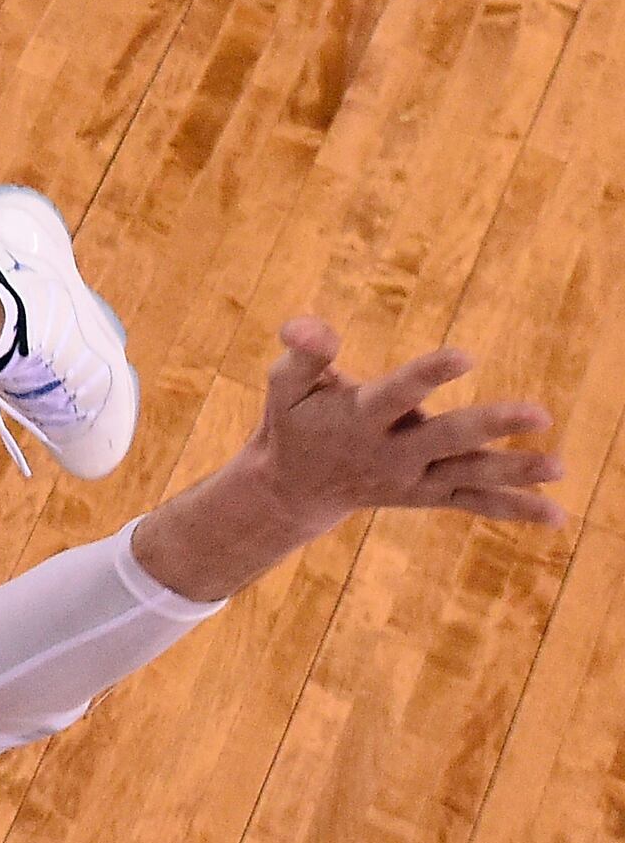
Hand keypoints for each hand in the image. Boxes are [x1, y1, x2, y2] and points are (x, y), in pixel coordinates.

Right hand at [235, 319, 563, 529]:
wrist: (292, 490)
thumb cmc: (293, 421)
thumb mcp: (283, 385)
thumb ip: (302, 355)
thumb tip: (309, 327)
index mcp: (358, 419)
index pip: (396, 394)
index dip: (428, 375)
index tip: (465, 356)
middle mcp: (389, 453)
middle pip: (446, 439)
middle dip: (491, 425)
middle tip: (539, 413)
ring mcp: (411, 478)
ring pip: (468, 475)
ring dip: (514, 472)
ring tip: (559, 467)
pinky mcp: (427, 494)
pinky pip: (473, 503)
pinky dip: (513, 508)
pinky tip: (557, 515)